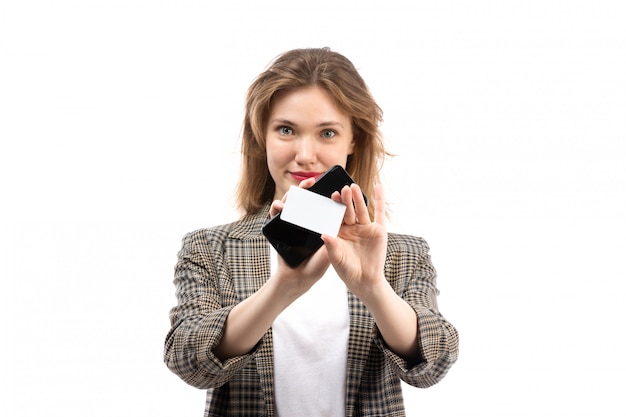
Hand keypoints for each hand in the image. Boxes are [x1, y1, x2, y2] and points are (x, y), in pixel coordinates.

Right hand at [268, 177, 329, 295]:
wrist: (297, 279)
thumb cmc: (316, 267)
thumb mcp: (330, 251)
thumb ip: (334, 238)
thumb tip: (338, 218)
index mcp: (320, 225)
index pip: (324, 205)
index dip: (327, 194)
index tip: (330, 187)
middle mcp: (307, 221)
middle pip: (307, 200)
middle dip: (307, 189)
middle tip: (311, 182)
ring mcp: (293, 223)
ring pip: (292, 204)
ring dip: (291, 196)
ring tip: (293, 194)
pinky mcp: (280, 228)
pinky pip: (276, 215)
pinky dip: (275, 209)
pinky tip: (278, 207)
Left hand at [322, 183, 387, 297]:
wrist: (365, 280)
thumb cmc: (347, 271)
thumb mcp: (337, 259)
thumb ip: (331, 247)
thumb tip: (324, 235)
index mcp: (339, 232)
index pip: (335, 216)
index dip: (334, 207)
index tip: (331, 197)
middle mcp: (351, 228)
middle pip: (348, 210)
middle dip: (345, 201)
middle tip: (342, 190)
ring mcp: (365, 227)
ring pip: (361, 209)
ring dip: (358, 198)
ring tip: (353, 187)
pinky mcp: (378, 230)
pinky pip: (379, 212)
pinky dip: (379, 199)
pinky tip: (378, 187)